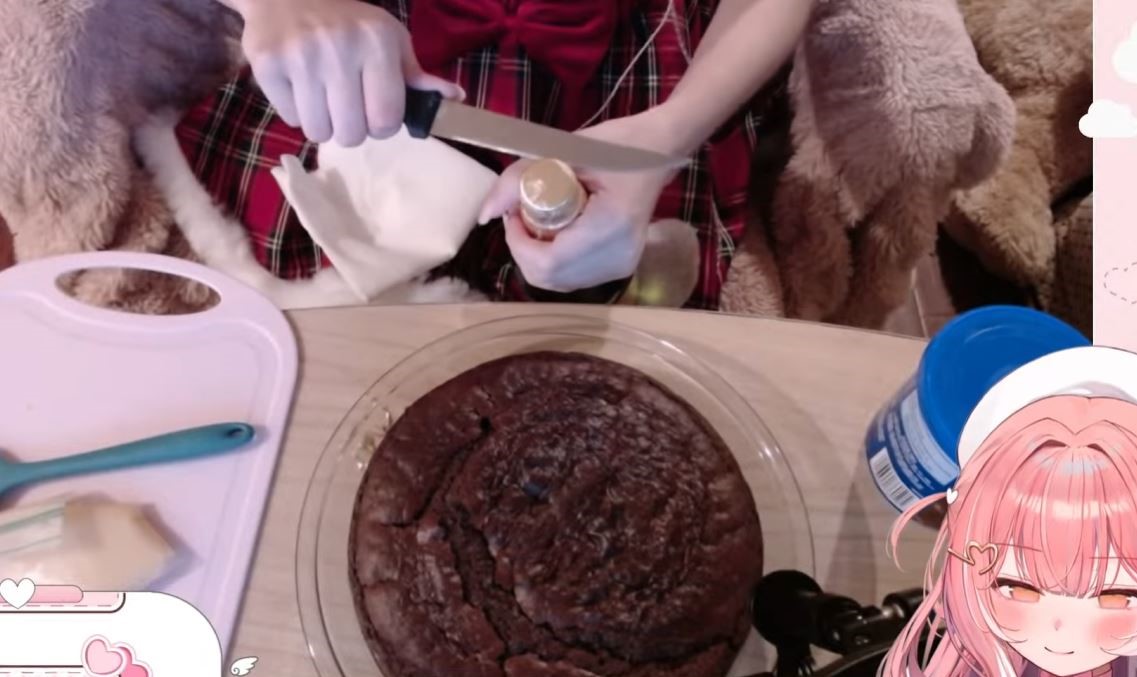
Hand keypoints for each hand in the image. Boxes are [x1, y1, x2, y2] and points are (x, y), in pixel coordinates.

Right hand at [236, 0, 462, 145]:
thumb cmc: (347, 22)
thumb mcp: (389, 39)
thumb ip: (418, 75)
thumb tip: (455, 99)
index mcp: (377, 42)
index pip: (387, 120)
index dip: (382, 125)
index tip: (375, 112)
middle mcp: (339, 47)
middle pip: (351, 134)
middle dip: (351, 127)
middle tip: (346, 105)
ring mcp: (300, 56)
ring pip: (319, 132)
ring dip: (323, 122)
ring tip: (322, 95)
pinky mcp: (267, 65)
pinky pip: (291, 119)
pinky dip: (297, 111)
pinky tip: (300, 85)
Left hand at [478, 112, 680, 292]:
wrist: (662, 150)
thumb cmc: (619, 143)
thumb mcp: (565, 151)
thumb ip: (520, 178)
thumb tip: (485, 214)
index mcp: (610, 228)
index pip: (548, 262)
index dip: (518, 244)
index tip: (511, 215)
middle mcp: (619, 257)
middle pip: (550, 278)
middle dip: (523, 251)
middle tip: (519, 217)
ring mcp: (622, 267)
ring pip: (559, 282)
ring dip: (537, 259)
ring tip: (536, 224)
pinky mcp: (621, 268)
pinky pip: (574, 278)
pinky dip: (554, 262)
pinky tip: (555, 235)